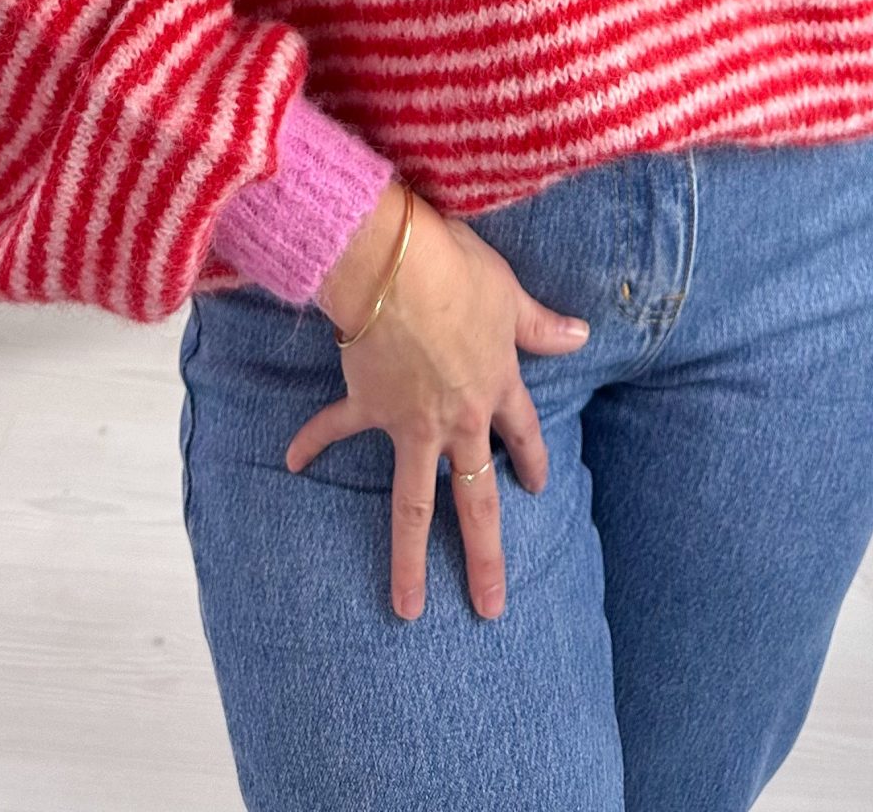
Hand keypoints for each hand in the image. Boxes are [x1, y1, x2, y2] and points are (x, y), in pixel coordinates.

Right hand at [284, 192, 591, 622]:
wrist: (396, 266)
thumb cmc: (458, 270)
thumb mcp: (510, 295)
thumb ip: (542, 325)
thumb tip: (581, 335)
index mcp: (497, 388)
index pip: (523, 435)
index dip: (532, 460)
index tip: (538, 489)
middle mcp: (458, 419)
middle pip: (476, 500)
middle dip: (484, 557)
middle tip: (489, 607)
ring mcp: (411, 421)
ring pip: (413, 503)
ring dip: (408, 558)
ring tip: (407, 607)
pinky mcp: (368, 405)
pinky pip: (337, 430)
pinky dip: (313, 442)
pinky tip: (291, 461)